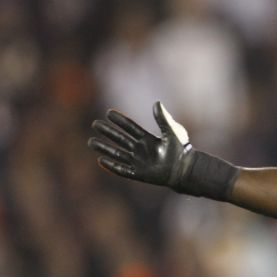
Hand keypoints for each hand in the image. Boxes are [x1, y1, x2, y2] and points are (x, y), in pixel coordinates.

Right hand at [88, 102, 237, 198]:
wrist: (185, 168)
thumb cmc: (181, 150)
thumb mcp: (172, 131)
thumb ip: (163, 118)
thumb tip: (156, 103)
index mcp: (148, 139)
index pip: (130, 127)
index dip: (120, 121)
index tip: (109, 113)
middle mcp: (141, 149)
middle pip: (120, 139)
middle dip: (108, 132)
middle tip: (95, 124)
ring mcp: (139, 161)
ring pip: (117, 153)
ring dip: (105, 148)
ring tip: (91, 142)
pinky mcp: (139, 174)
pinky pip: (122, 169)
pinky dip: (112, 165)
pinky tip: (101, 160)